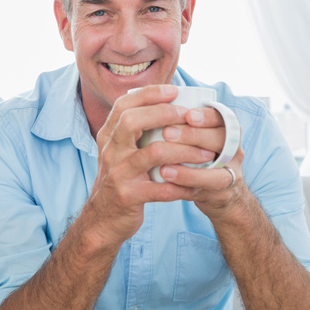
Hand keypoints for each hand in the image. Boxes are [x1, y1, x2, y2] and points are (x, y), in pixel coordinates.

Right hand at [85, 85, 216, 245]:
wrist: (102, 219)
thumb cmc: (120, 180)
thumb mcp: (118, 152)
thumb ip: (133, 131)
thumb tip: (166, 104)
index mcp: (108, 137)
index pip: (124, 105)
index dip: (149, 94)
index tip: (174, 90)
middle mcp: (110, 151)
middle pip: (132, 121)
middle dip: (164, 113)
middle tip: (189, 116)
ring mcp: (118, 174)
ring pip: (153, 153)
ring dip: (185, 150)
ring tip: (206, 153)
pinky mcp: (128, 196)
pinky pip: (162, 188)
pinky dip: (183, 187)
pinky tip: (197, 187)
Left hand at [158, 106, 245, 221]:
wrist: (215, 190)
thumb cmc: (196, 156)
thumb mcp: (192, 136)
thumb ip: (178, 122)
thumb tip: (147, 101)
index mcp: (226, 129)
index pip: (222, 117)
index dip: (207, 116)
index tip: (187, 114)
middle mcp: (233, 149)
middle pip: (221, 139)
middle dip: (194, 136)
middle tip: (167, 133)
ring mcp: (231, 172)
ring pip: (218, 169)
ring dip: (189, 168)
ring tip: (163, 167)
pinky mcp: (222, 193)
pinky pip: (207, 190)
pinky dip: (187, 184)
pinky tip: (167, 181)